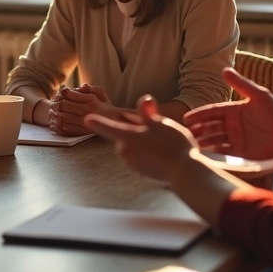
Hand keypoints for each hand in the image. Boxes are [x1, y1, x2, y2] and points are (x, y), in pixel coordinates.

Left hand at [49, 84, 118, 135]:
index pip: (70, 94)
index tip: (61, 93)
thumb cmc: (105, 107)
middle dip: (56, 104)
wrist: (114, 123)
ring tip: (53, 113)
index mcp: (90, 100)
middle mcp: (87, 110)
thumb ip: (91, 88)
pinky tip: (56, 123)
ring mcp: (84, 122)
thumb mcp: (101, 94)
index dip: (63, 92)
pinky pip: (66, 128)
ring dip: (55, 114)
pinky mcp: (82, 132)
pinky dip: (58, 126)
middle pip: (64, 105)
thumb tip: (81, 86)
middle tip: (53, 104)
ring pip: (63, 117)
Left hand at [83, 95, 198, 181]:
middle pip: (126, 134)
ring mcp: (132, 163)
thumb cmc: (173, 144)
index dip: (98, 122)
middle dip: (138, 130)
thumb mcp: (161, 123)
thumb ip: (148, 112)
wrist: (185, 172)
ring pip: (134, 146)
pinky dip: (148, 154)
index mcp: (127, 136)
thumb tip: (144, 99)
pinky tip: (162, 154)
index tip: (87, 120)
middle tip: (158, 131)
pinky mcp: (140, 172)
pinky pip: (140, 157)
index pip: (108, 127)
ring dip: (143, 142)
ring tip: (163, 143)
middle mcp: (125, 150)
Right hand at [184, 68, 272, 159]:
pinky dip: (212, 152)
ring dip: (202, 141)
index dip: (199, 115)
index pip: (212, 112)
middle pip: (209, 126)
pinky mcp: (240, 152)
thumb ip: (241, 84)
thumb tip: (224, 69)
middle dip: (197, 130)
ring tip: (192, 145)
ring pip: (213, 139)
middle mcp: (232, 125)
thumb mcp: (259, 95)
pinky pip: (222, 152)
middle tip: (185, 133)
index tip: (186, 118)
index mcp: (234, 110)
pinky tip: (205, 154)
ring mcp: (235, 139)